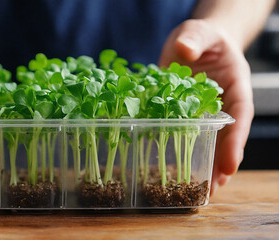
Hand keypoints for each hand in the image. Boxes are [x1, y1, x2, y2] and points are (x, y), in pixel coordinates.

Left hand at [159, 19, 253, 194]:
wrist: (194, 42)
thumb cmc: (203, 37)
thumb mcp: (199, 32)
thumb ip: (195, 37)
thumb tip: (184, 49)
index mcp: (234, 87)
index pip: (240, 117)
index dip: (236, 142)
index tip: (230, 166)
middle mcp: (222, 105)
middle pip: (228, 137)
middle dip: (222, 164)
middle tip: (213, 190)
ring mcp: (204, 113)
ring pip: (210, 142)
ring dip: (205, 166)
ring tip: (198, 191)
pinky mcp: (184, 115)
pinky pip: (186, 135)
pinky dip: (184, 152)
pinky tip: (176, 170)